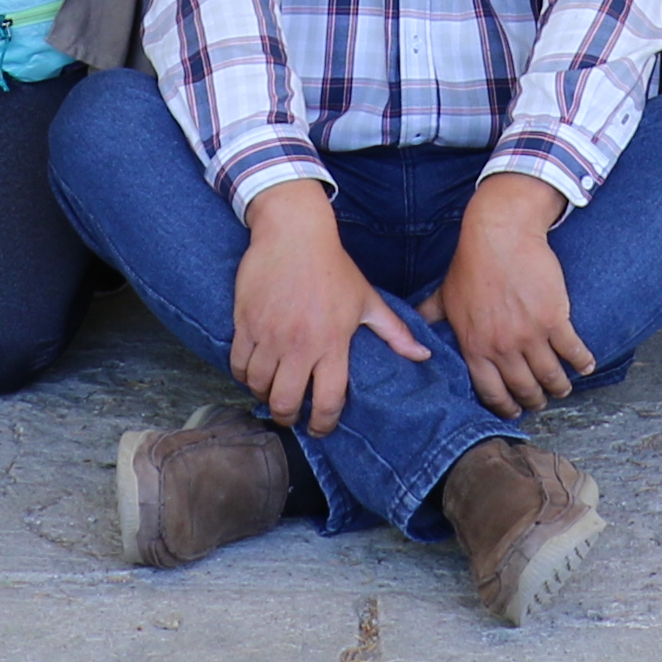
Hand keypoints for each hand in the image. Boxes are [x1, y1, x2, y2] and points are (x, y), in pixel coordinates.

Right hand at [231, 182, 429, 433]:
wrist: (294, 232)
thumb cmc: (333, 266)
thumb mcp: (366, 299)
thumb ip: (394, 332)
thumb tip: (424, 355)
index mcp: (333, 343)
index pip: (327, 401)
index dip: (323, 425)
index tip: (321, 429)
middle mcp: (300, 345)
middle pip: (285, 403)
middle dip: (288, 418)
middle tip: (291, 414)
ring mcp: (270, 335)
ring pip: (258, 387)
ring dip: (263, 395)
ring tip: (271, 390)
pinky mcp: (245, 323)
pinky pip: (237, 364)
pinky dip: (242, 374)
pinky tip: (253, 370)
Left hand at [433, 178, 595, 420]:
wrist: (500, 234)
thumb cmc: (471, 262)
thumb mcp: (445, 294)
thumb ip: (429, 317)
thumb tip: (411, 331)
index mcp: (475, 346)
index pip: (491, 392)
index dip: (505, 407)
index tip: (515, 412)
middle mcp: (502, 348)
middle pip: (524, 389)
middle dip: (534, 400)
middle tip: (541, 401)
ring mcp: (530, 335)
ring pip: (550, 375)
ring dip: (558, 387)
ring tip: (562, 388)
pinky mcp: (554, 319)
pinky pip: (572, 350)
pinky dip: (582, 362)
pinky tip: (585, 367)